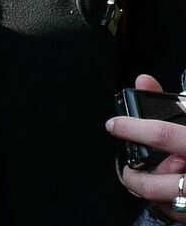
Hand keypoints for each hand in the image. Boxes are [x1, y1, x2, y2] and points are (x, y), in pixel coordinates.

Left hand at [107, 74, 185, 222]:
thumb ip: (176, 102)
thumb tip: (144, 81)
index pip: (163, 134)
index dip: (132, 128)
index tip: (114, 125)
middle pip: (156, 185)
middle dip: (135, 178)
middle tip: (128, 169)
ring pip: (165, 204)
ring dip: (150, 192)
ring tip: (145, 179)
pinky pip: (178, 214)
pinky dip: (168, 203)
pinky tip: (167, 190)